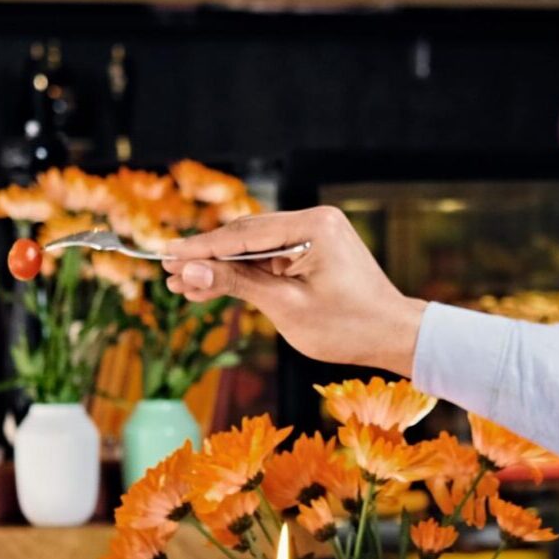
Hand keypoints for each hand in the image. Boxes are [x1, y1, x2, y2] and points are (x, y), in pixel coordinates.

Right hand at [161, 206, 426, 374]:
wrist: (393, 337)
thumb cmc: (348, 327)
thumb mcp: (285, 307)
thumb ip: (237, 283)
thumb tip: (192, 270)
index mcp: (313, 226)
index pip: (243, 235)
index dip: (201, 248)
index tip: (165, 256)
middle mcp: (315, 221)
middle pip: (246, 236)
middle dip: (207, 258)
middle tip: (168, 274)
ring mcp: (316, 234)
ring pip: (254, 248)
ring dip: (222, 267)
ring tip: (183, 285)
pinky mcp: (315, 249)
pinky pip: (270, 258)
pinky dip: (245, 273)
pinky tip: (213, 285)